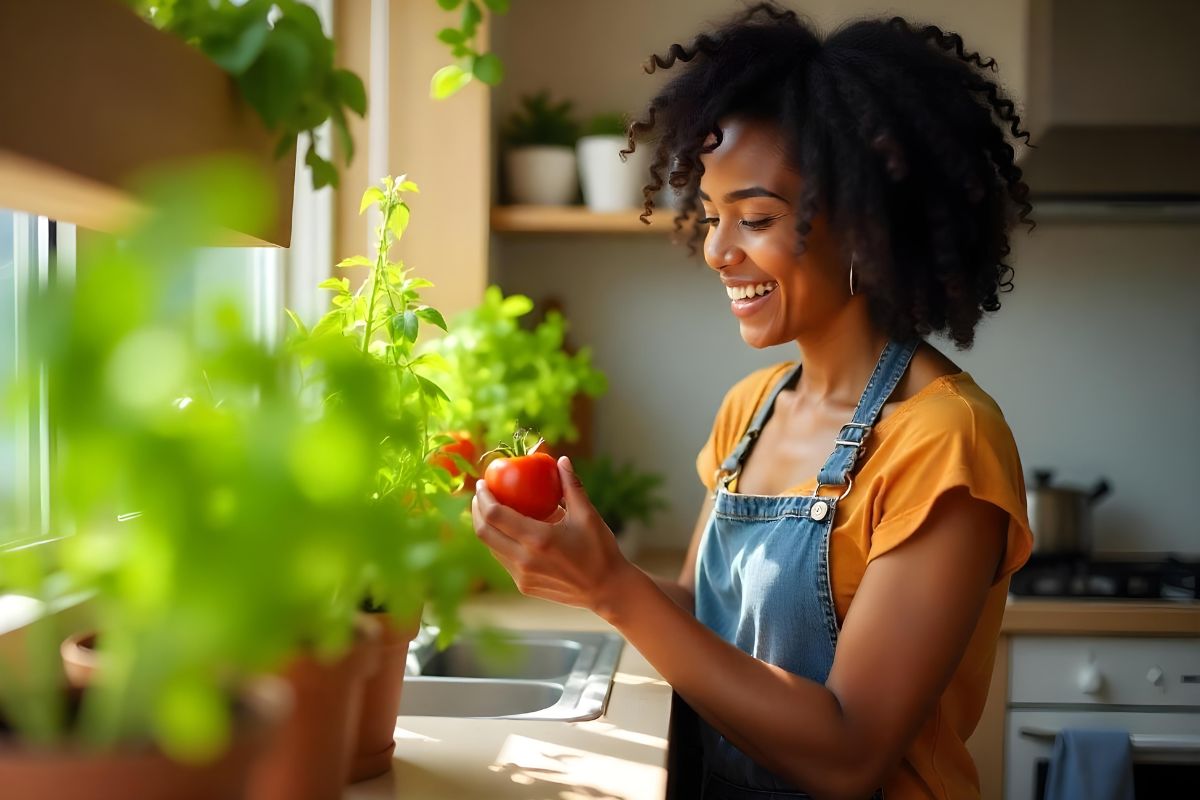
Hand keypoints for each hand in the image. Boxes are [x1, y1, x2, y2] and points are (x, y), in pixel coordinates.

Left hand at [472, 456, 632, 613]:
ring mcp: (522, 576)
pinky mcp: (524, 586)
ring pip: (491, 548)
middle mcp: (525, 560)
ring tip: (490, 510)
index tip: (482, 484)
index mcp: (538, 539)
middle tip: (480, 495)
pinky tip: (507, 531)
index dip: (483, 497)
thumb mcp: (587, 515)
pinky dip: (500, 542)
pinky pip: (503, 560)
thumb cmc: (599, 549)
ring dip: (486, 527)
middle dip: (477, 510)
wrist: (607, 589)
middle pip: (484, 533)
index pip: (495, 515)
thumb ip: (571, 486)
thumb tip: (561, 461)